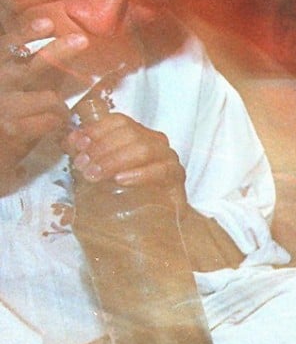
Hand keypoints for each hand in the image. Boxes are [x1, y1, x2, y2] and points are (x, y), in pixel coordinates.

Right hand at [0, 19, 88, 174]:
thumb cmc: (9, 116)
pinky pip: (52, 119)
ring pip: (50, 97)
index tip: (47, 23)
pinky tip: (53, 124)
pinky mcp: (15, 129)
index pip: (7, 47)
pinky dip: (58, 121)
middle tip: (81, 40)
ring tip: (56, 112)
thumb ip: (35, 71)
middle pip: (32, 65)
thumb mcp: (18, 88)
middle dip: (59, 51)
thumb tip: (63, 46)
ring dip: (60, 106)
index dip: (26, 33)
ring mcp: (5, 107)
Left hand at [64, 112, 186, 199]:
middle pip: (129, 133)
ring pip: (143, 149)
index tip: (77, 145)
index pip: (118, 121)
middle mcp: (154, 142)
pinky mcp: (177, 177)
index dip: (96, 130)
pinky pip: (161, 170)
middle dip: (101, 148)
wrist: (156, 221)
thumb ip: (86, 156)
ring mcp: (168, 158)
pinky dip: (139, 174)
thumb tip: (69, 141)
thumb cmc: (125, 194)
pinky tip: (121, 180)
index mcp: (137, 135)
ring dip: (115, 160)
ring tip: (95, 176)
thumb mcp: (100, 173)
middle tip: (82, 166)